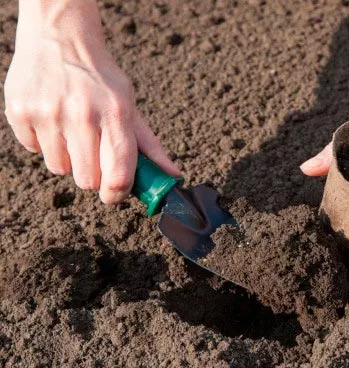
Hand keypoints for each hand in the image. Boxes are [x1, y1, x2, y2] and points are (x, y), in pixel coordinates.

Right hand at [4, 2, 179, 203]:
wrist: (59, 37)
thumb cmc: (100, 79)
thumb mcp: (130, 106)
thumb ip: (149, 146)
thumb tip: (173, 177)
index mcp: (116, 113)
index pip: (119, 175)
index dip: (117, 194)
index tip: (115, 194)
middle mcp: (82, 114)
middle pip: (87, 180)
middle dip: (92, 174)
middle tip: (93, 152)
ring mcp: (48, 113)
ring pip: (59, 169)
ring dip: (67, 158)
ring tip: (71, 131)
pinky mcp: (20, 112)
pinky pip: (34, 150)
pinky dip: (43, 142)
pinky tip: (51, 119)